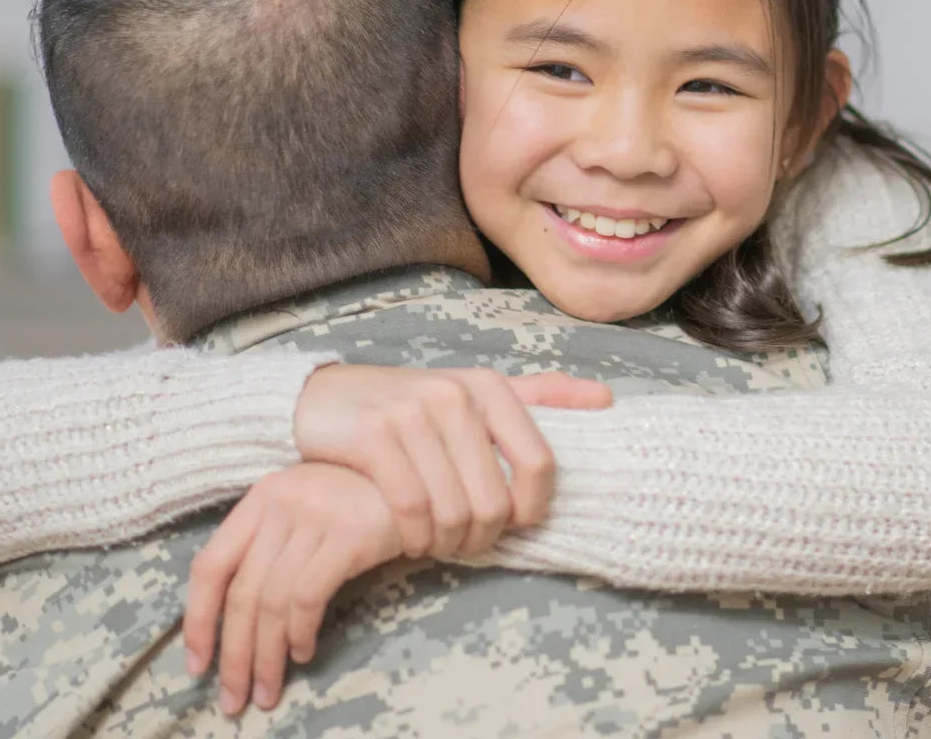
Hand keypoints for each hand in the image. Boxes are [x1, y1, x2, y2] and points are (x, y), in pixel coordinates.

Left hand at [182, 463, 400, 714]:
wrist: (421, 477)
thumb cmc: (359, 500)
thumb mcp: (305, 508)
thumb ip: (270, 544)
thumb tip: (238, 618)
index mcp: (260, 498)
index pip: (210, 564)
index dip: (197, 619)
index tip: (197, 663)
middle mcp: (280, 503)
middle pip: (240, 592)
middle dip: (233, 655)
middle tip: (234, 698)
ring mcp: (315, 516)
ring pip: (272, 601)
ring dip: (267, 656)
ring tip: (268, 689)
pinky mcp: (349, 535)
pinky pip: (309, 596)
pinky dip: (300, 633)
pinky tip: (303, 653)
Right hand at [293, 365, 610, 557]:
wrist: (324, 396)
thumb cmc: (410, 406)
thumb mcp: (474, 393)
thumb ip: (539, 395)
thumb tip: (606, 399)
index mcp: (490, 387)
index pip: (539, 465)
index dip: (530, 510)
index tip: (512, 524)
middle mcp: (456, 395)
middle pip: (494, 501)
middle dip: (482, 537)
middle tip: (465, 542)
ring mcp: (413, 413)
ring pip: (454, 511)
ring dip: (447, 542)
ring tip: (436, 541)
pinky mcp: (374, 436)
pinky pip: (411, 509)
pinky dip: (414, 537)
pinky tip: (410, 537)